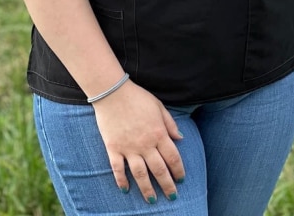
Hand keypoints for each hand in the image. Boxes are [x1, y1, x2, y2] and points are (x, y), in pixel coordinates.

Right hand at [92, 80, 184, 202]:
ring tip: (151, 201)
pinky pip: (117, 168)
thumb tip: (180, 138)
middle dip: (167, 186)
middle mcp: (145, 144)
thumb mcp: (158, 106)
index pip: (173, 158)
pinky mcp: (113, 148)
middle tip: (172, 197)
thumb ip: (169, 123)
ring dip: (147, 189)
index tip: (181, 180)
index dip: (178, 170)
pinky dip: (121, 180)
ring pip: (140, 174)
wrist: (112, 92)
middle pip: (159, 170)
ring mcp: (128, 148)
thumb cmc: (137, 97)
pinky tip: (125, 189)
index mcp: (159, 133)